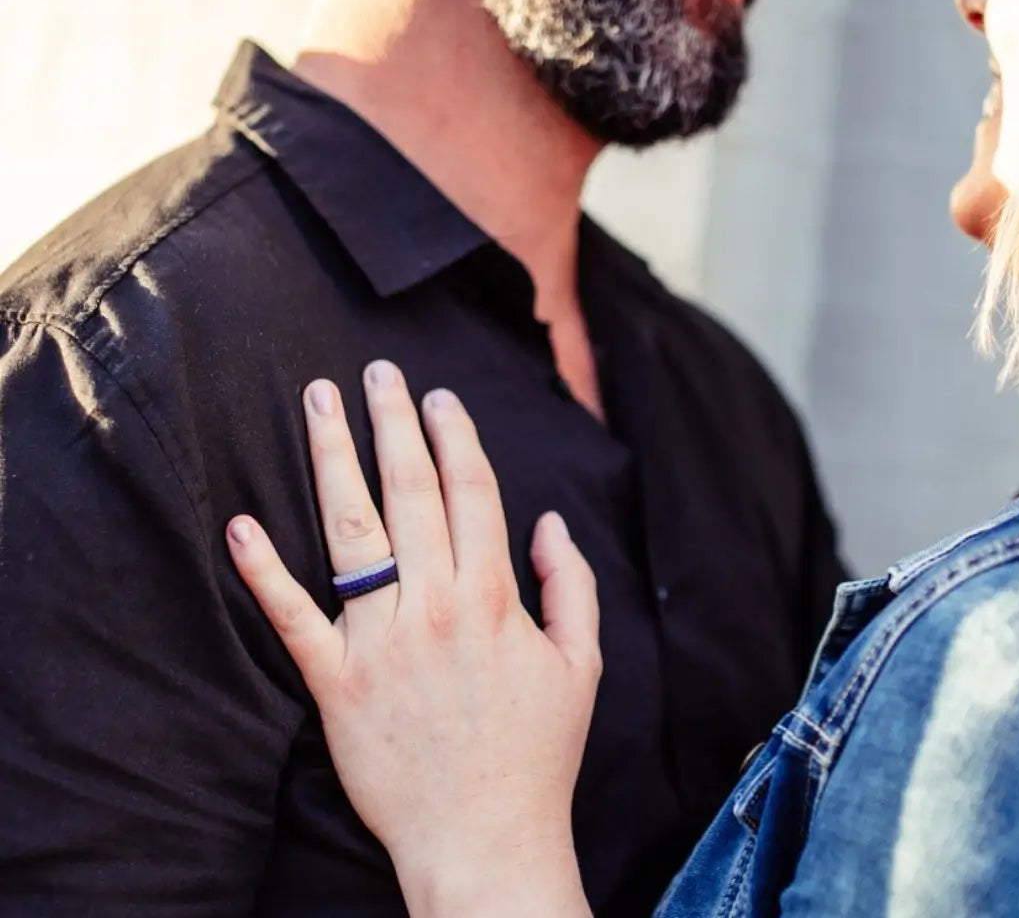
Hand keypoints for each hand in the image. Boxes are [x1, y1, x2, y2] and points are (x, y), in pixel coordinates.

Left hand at [225, 362, 598, 917]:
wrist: (484, 842)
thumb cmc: (536, 754)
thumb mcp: (581, 665)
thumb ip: (573, 585)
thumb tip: (551, 521)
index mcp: (493, 598)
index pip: (472, 491)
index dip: (455, 436)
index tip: (440, 398)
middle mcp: (434, 607)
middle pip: (410, 492)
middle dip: (393, 423)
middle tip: (377, 372)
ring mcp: (379, 644)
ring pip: (351, 534)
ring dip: (334, 460)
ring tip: (319, 403)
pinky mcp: (334, 684)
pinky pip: (291, 620)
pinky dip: (262, 572)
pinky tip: (240, 523)